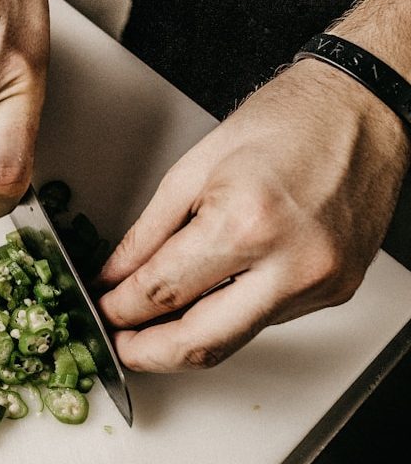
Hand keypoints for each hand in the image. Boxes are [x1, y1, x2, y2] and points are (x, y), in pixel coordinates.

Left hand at [97, 59, 410, 371]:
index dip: (120, 310)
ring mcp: (319, 284)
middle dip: (147, 353)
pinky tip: (204, 301)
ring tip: (151, 325)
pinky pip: (265, 321)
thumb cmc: (284, 122)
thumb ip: (146, 233)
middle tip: (119, 344)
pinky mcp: (335, 291)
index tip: (103, 311)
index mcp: (246, 223)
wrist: (359, 109)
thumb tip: (115, 276)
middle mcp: (290, 264)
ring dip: (185, 340)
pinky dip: (225, 317)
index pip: (163, 292)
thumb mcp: (192, 169)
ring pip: (234, 341)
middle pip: (201, 343)